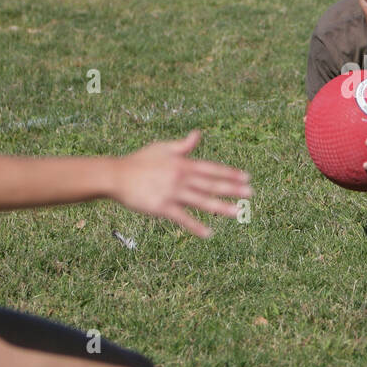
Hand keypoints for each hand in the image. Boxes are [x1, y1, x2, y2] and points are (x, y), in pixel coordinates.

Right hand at [112, 131, 250, 237]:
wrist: (116, 175)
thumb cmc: (139, 161)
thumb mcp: (162, 148)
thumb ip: (183, 145)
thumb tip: (198, 134)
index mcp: (183, 163)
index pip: (212, 169)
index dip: (230, 173)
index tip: (246, 177)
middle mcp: (181, 177)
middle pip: (211, 184)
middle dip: (232, 188)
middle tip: (251, 193)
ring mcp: (172, 192)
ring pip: (201, 200)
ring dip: (220, 207)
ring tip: (237, 213)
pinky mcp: (161, 207)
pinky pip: (182, 218)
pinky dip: (195, 226)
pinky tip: (209, 233)